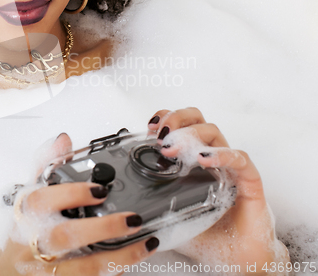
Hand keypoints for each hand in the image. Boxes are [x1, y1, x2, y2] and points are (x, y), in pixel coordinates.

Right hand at [0, 133, 158, 275]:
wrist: (5, 273)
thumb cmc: (20, 232)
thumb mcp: (29, 196)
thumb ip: (46, 168)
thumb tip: (62, 140)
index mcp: (25, 214)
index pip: (41, 200)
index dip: (71, 193)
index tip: (100, 190)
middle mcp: (32, 242)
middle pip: (63, 236)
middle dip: (102, 228)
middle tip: (132, 219)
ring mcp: (44, 268)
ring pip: (82, 267)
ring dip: (118, 256)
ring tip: (145, 242)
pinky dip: (113, 272)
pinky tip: (131, 261)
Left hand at [147, 108, 289, 274]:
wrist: (241, 260)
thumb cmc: (210, 236)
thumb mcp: (172, 220)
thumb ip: (153, 211)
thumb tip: (130, 211)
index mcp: (193, 162)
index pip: (181, 126)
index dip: (166, 118)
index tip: (150, 127)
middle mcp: (212, 158)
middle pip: (196, 119)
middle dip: (175, 119)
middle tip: (161, 134)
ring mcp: (230, 167)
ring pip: (213, 132)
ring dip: (190, 135)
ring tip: (172, 151)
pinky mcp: (249, 181)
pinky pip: (239, 158)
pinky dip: (220, 154)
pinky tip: (204, 159)